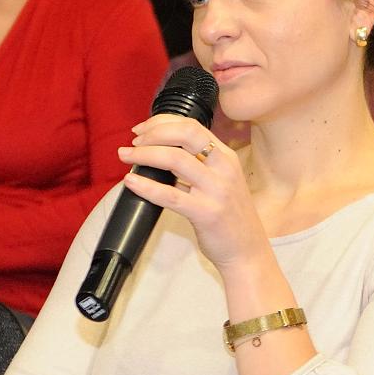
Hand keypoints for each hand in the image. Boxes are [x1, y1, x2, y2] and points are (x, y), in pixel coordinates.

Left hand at [117, 116, 266, 271]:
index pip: (192, 126)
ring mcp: (216, 190)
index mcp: (226, 157)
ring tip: (126, 156)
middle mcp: (224, 168)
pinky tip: (131, 182)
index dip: (163, 122)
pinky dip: (146, 186)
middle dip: (153, 133)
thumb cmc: (229, 218)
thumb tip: (160, 152)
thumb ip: (198, 166)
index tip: (142, 129)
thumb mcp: (221, 183)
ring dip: (144, 154)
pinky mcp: (206, 213)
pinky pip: (170, 195)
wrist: (247, 251)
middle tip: (134, 142)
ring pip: (174, 159)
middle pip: (185, 134)